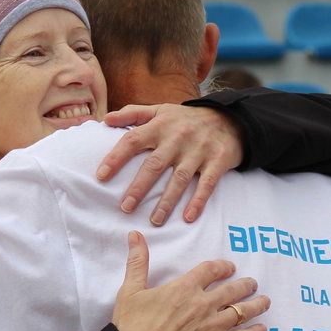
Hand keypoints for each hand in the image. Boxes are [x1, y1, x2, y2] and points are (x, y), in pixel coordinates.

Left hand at [100, 104, 244, 225]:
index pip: (133, 140)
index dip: (116, 158)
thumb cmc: (187, 119)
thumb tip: (105, 120)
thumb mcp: (161, 110)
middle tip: (125, 208)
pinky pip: (207, 184)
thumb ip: (133, 113)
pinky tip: (188, 217)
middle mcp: (178, 138)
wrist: (230, 119)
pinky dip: (198, 201)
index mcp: (160, 125)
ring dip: (166, 202)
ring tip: (155, 220)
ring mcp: (199, 150)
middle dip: (139, 188)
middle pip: (154, 165)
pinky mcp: (218, 161)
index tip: (101, 176)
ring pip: (179, 179)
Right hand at [112, 231, 269, 330]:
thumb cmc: (130, 327)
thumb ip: (138, 261)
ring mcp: (212, 327)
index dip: (223, 267)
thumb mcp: (130, 290)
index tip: (230, 267)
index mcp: (184, 288)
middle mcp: (203, 304)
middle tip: (252, 283)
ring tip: (265, 301)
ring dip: (256, 305)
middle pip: (233, 290)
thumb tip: (135, 234)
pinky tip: (261, 329)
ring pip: (242, 311)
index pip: (212, 270)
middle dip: (246, 285)